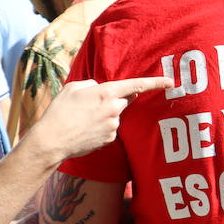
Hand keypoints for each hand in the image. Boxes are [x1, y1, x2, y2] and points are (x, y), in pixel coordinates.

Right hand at [30, 76, 172, 160]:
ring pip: (115, 115)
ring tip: (82, 119)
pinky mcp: (110, 139)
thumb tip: (101, 88)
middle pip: (125, 100)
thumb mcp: (72, 88)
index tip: (171, 82)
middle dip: (115, 99)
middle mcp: (114, 109)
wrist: (52, 140)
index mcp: (106, 92)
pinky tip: (85, 130)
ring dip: (104, 115)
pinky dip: (100, 127)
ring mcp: (114, 126)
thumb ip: (92, 84)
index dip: (155, 83)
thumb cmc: (59, 111)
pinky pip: (110, 129)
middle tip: (93, 104)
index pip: (137, 85)